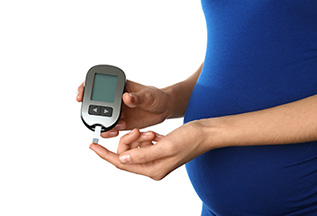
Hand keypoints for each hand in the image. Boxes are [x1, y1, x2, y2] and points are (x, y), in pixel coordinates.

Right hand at [77, 80, 170, 137]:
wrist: (164, 110)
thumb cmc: (157, 97)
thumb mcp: (149, 95)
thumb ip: (137, 97)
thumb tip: (126, 97)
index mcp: (119, 87)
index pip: (98, 85)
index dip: (85, 88)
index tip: (81, 94)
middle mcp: (115, 100)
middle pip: (95, 103)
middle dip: (91, 110)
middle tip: (99, 115)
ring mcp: (118, 112)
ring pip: (101, 118)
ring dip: (103, 123)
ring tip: (117, 124)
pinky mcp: (122, 123)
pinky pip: (111, 128)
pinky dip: (111, 131)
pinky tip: (118, 130)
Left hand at [89, 121, 210, 179]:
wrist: (205, 132)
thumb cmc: (190, 139)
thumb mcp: (164, 146)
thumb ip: (141, 154)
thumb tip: (122, 158)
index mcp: (153, 169)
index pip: (122, 164)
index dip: (106, 155)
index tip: (93, 146)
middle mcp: (153, 167)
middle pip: (128, 154)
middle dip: (129, 140)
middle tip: (140, 131)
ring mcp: (156, 159)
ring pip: (135, 147)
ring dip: (140, 137)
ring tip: (153, 133)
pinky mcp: (159, 150)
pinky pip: (144, 143)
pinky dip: (147, 136)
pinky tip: (156, 134)